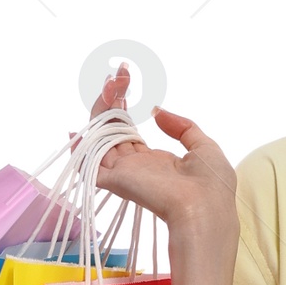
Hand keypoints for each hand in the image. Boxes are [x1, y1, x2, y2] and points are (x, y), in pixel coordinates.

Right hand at [88, 68, 237, 239]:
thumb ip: (182, 127)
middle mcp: (135, 167)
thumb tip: (157, 111)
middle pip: (112, 129)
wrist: (206, 209)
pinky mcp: (116, 180)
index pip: (128, 131)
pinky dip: (79, 151)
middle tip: (119, 75)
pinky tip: (74, 131)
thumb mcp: (203, 147)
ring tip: (111, 84)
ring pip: (100, 138)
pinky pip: (88, 166)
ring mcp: (124, 173)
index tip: (125, 78)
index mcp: (154, 162)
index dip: (123, 105)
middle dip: (112, 100)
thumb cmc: (211, 186)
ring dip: (101, 110)